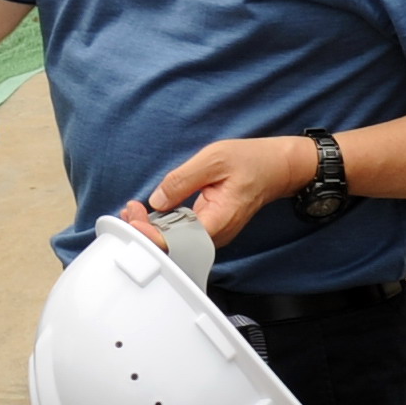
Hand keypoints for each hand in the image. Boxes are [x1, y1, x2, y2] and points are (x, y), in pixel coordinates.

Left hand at [133, 135, 321, 245]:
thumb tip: (157, 200)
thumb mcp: (213, 159)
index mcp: (219, 220)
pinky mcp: (210, 227)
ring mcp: (213, 233)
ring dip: (152, 227)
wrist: (276, 168)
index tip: (134, 220)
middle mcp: (216, 234)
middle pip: (175, 245)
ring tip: (133, 210)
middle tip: (129, 210)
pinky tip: (149, 212)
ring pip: (178, 241)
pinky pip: (184, 232)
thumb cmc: (250, 161)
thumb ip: (182, 180)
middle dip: (146, 230)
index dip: (153, 235)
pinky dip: (164, 223)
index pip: (180, 241)